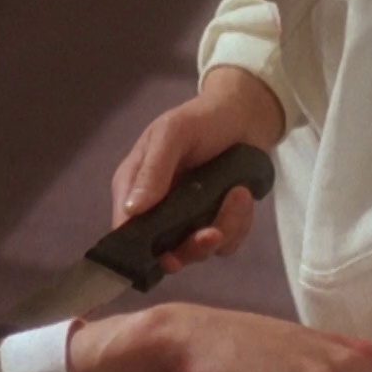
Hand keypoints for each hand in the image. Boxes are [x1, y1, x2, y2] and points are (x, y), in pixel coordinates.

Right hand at [110, 67, 284, 272]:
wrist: (245, 117)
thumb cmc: (201, 120)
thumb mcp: (172, 134)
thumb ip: (153, 170)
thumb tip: (132, 210)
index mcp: (135, 187)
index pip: (125, 229)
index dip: (139, 249)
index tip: (166, 255)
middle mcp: (157, 210)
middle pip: (163, 252)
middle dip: (191, 247)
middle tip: (212, 233)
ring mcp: (187, 220)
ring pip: (199, 251)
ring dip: (224, 227)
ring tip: (239, 193)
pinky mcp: (215, 222)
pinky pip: (226, 243)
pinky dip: (239, 223)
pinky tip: (243, 194)